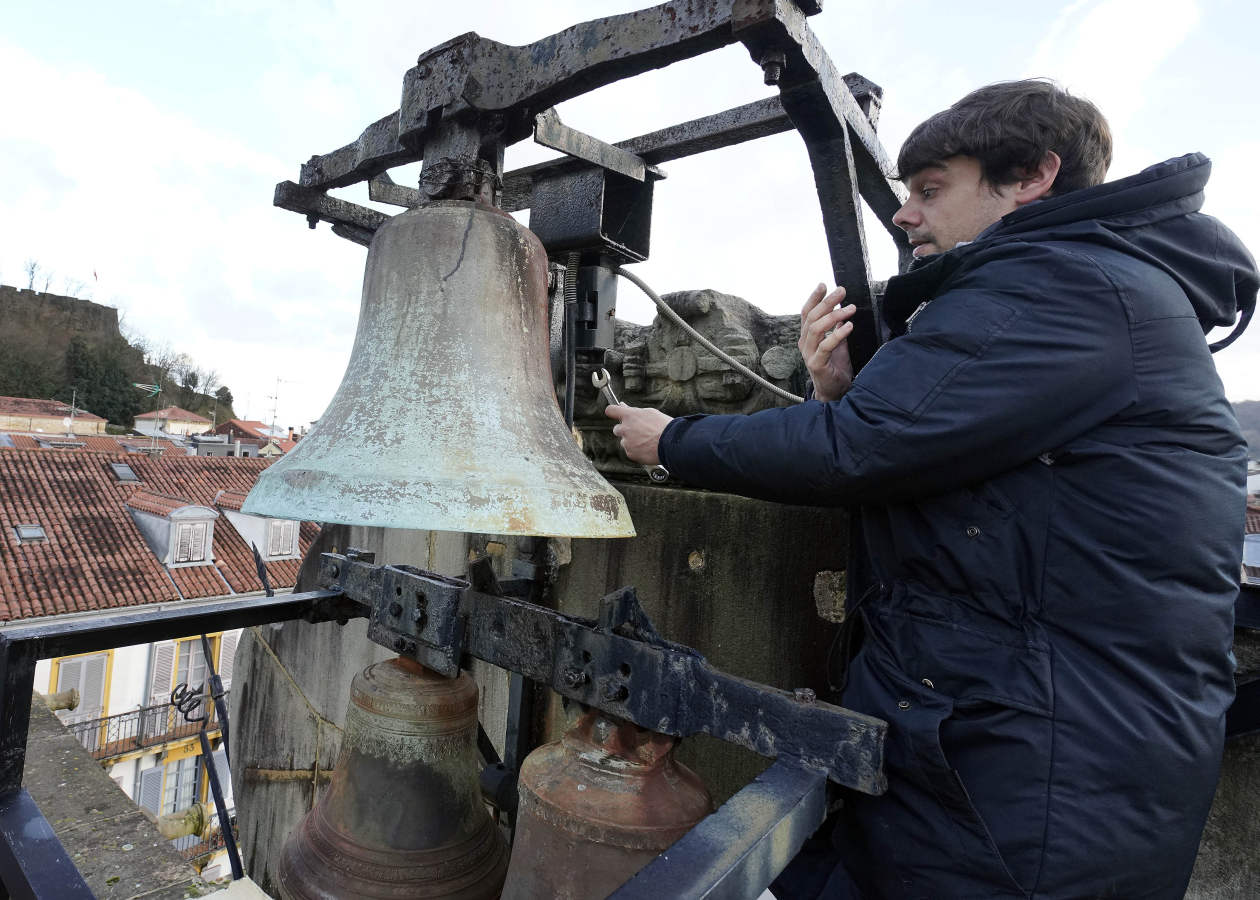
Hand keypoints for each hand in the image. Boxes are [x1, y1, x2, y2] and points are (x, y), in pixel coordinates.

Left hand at [604, 404, 671, 465]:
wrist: (671, 443)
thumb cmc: (663, 427)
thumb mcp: (650, 413)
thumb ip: (634, 411)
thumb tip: (623, 406)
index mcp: (629, 416)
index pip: (611, 410)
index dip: (613, 411)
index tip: (615, 413)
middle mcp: (625, 428)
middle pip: (617, 429)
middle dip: (625, 430)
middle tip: (638, 431)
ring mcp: (627, 442)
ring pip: (625, 441)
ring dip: (632, 441)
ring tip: (647, 441)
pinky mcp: (630, 453)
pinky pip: (630, 451)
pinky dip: (637, 450)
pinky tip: (648, 448)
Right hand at [798, 283, 855, 401]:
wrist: (835, 391)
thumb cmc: (835, 367)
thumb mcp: (837, 343)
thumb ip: (837, 327)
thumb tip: (843, 308)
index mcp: (808, 337)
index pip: (807, 313)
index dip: (814, 298)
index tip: (824, 285)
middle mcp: (805, 343)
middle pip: (812, 317)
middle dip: (827, 301)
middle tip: (842, 291)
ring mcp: (809, 354)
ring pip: (817, 328)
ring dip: (834, 315)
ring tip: (851, 308)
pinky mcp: (816, 364)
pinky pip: (826, 346)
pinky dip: (838, 334)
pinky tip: (849, 326)